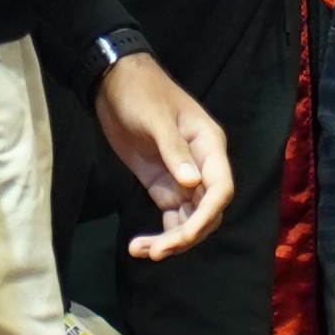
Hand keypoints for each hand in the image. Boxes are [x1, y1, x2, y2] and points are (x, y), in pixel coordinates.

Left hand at [96, 54, 234, 259]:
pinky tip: (140, 246)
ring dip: (171, 240)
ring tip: (141, 251)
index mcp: (209, 146)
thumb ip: (174, 150)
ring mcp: (183, 179)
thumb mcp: (156, 118)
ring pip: (189, 220)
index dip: (207, 215)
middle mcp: (202, 167)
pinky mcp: (163, 186)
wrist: (114, 83)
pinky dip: (161, 235)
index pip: (220, 188)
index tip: (185, 236)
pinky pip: (171, 218)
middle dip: (185, 235)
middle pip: (207, 212)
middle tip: (155, 251)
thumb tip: (192, 183)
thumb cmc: (141, 93)